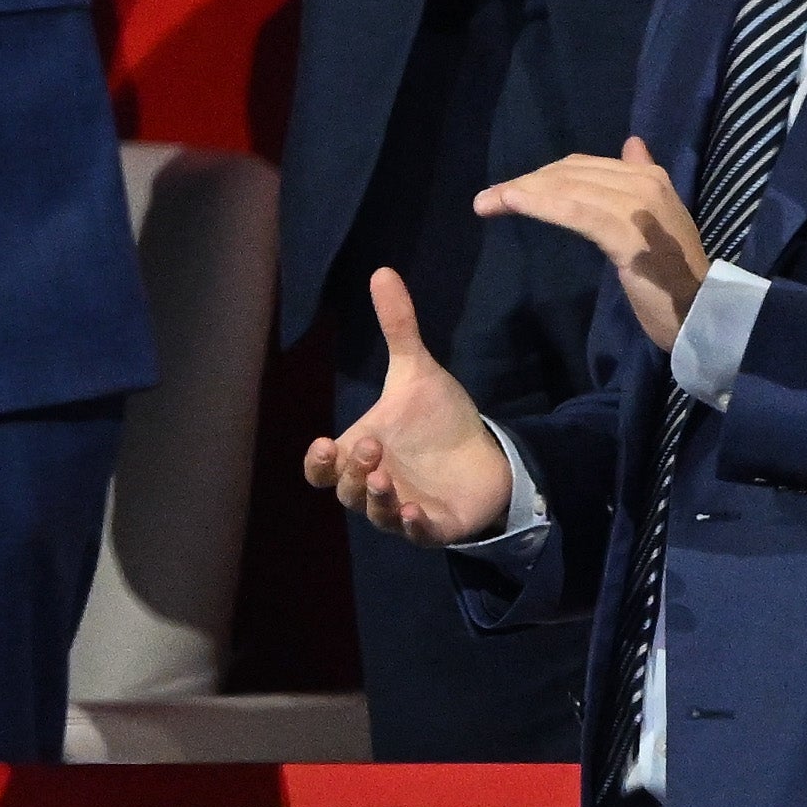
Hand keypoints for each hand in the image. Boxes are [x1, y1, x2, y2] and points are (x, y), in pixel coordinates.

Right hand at [301, 269, 510, 543]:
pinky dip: (410, 526)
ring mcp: (403, 508)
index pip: (322, 470)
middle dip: (352, 472)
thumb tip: (383, 271)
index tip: (324, 444)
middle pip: (346, 492)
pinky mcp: (435, 525)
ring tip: (384, 478)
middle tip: (371, 448)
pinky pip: (414, 535)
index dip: (318, 464)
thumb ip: (398, 327)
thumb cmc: (440, 418)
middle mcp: (375, 484)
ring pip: (374, 514)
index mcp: (362, 452)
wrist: (487, 452)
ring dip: (374, 500)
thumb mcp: (417, 371)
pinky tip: (413, 511)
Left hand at [481, 136, 712, 351]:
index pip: (583, 166)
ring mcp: (639, 208)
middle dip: (526, 183)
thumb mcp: (659, 219)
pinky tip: (512, 204)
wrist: (703, 313)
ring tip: (487, 203)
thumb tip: (632, 143)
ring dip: (522, 193)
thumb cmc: (673, 274)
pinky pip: (576, 212)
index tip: (508, 190)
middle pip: (570, 173)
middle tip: (488, 199)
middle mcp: (645, 184)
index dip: (542, 175)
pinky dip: (541, 205)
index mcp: (650, 178)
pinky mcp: (628, 235)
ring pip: (568, 189)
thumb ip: (639, 180)